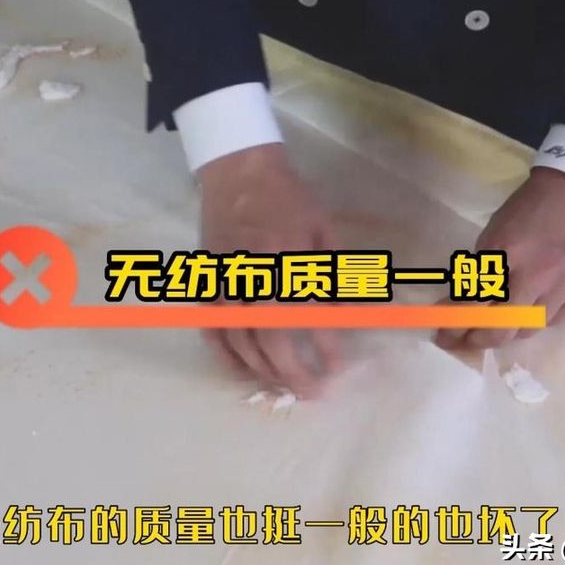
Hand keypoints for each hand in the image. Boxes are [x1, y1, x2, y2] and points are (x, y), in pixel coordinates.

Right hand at [198, 143, 341, 397]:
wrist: (238, 172)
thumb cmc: (288, 199)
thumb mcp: (323, 230)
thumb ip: (336, 274)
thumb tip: (356, 315)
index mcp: (287, 261)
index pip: (307, 317)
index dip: (324, 347)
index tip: (338, 367)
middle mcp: (254, 277)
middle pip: (270, 340)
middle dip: (293, 372)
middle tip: (313, 392)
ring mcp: (226, 283)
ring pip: (241, 341)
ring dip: (263, 369)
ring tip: (284, 385)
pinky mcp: (208, 284)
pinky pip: (213, 329)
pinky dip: (226, 355)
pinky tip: (244, 370)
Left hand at [434, 166, 564, 348]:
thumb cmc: (528, 209)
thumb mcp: (494, 233)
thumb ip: (482, 269)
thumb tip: (464, 302)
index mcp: (506, 253)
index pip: (473, 301)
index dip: (454, 322)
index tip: (443, 333)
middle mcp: (538, 275)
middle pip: (502, 327)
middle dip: (478, 339)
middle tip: (466, 341)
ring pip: (530, 329)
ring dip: (509, 331)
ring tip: (497, 328)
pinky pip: (558, 320)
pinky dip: (539, 319)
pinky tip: (531, 312)